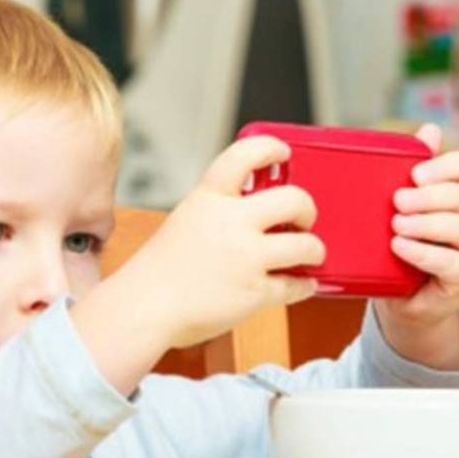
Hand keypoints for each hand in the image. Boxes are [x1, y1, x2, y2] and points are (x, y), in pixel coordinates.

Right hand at [119, 136, 324, 348]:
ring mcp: (247, 257)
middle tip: (304, 219)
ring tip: (309, 254)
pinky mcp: (255, 292)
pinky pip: (295, 286)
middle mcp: (232, 223)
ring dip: (315, 250)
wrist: (143, 309)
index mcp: (208, 198)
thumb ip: (218, 213)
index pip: (246, 155)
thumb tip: (256, 217)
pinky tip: (300, 285)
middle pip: (294, 199)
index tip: (284, 153)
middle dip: (308, 209)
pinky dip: (303, 286)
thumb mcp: (185, 221)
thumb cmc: (157, 273)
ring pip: (307, 245)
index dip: (271, 148)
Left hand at [374, 125, 458, 367]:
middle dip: (430, 197)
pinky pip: (453, 262)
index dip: (443, 167)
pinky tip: (402, 247)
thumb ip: (415, 172)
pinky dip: (425, 253)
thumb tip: (430, 129)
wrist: (406, 299)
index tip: (414, 174)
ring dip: (428, 224)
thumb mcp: (405, 209)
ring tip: (397, 225)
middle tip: (398, 201)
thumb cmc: (404, 246)